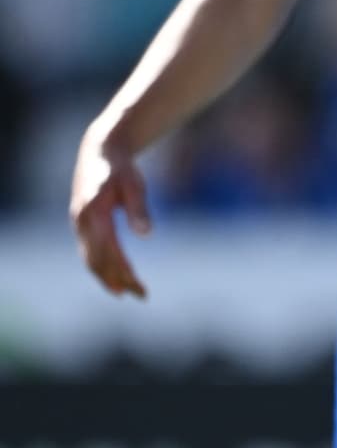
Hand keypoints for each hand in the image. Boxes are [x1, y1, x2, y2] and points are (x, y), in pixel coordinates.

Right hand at [70, 129, 151, 299]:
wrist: (99, 152)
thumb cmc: (121, 169)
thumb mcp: (134, 185)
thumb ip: (138, 209)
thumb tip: (146, 235)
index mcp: (94, 215)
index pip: (109, 253)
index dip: (124, 273)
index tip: (140, 289)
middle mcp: (82, 223)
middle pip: (98, 261)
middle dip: (117, 280)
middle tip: (139, 295)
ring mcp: (78, 224)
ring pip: (90, 258)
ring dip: (106, 277)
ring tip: (124, 292)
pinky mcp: (81, 223)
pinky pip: (88, 251)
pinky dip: (99, 265)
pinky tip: (112, 274)